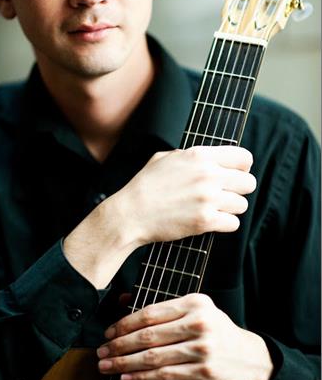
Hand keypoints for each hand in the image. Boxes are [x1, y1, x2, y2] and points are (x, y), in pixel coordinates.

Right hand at [63, 146, 255, 288]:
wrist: (131, 213)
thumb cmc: (146, 185)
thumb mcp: (165, 157)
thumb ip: (190, 155)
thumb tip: (208, 157)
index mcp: (199, 155)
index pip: (244, 157)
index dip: (242, 167)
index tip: (235, 174)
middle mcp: (207, 175)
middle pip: (249, 183)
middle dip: (239, 190)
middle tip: (225, 195)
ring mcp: (208, 199)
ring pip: (242, 205)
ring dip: (230, 209)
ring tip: (213, 209)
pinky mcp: (205, 221)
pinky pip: (233, 224)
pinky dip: (224, 224)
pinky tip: (210, 221)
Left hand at [97, 294, 272, 379]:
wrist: (249, 356)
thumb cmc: (215, 329)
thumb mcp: (195, 309)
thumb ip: (163, 307)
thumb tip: (122, 302)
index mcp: (194, 302)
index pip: (151, 313)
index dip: (124, 324)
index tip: (108, 332)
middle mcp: (199, 322)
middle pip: (149, 335)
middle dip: (120, 345)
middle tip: (102, 351)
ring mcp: (202, 347)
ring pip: (154, 357)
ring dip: (125, 363)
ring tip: (108, 366)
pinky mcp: (205, 371)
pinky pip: (166, 375)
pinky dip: (143, 378)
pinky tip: (128, 378)